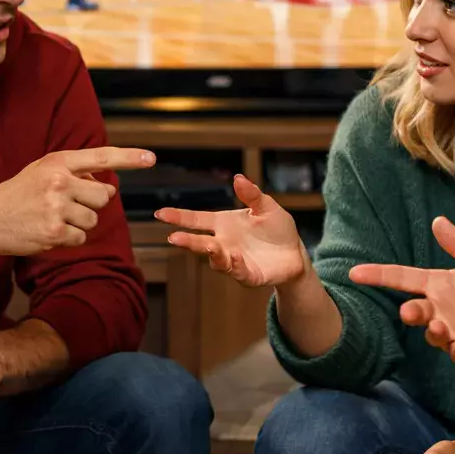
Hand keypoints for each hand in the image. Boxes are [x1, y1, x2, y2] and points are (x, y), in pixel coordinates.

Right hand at [0, 146, 155, 256]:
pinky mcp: (55, 232)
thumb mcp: (41, 173)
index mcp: (57, 162)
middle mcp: (59, 181)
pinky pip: (81, 238)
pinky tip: (48, 232)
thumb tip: (108, 186)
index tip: (151, 158)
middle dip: (91, 205)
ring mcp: (57, 207)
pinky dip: (69, 239)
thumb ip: (73, 174)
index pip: (101, 156)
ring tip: (52, 219)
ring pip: (93, 220)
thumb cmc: (16, 196)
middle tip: (64, 206)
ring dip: (79, 224)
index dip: (129, 157)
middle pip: (103, 197)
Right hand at [156, 175, 305, 286]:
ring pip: (216, 259)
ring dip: (211, 253)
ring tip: (208, 246)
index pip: (196, 220)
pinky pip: (238, 271)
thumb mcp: (266, 207)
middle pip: (201, 242)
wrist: (294, 254)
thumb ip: (252, 195)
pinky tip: (235, 256)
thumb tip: (238, 178)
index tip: (160, 213)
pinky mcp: (248, 275)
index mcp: (223, 224)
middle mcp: (224, 243)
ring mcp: (234, 260)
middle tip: (173, 237)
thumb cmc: (277, 229)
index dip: (179, 217)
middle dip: (187, 240)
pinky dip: (235, 264)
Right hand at [349, 215, 454, 371]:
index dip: (379, 275)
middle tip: (407, 312)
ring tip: (441, 326)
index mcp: (438, 286)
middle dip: (409, 312)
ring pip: (433, 334)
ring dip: (435, 331)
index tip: (355, 272)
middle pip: (415, 310)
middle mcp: (439, 310)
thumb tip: (438, 221)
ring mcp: (451, 333)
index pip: (403, 278)